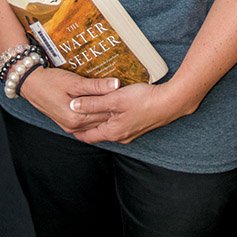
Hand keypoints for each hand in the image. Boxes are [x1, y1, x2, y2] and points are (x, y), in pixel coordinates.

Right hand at [19, 67, 122, 135]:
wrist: (30, 84)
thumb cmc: (50, 81)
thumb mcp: (74, 82)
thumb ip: (96, 86)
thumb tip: (116, 85)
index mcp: (77, 117)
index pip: (105, 114)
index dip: (118, 105)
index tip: (130, 95)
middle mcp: (74, 126)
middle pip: (101, 120)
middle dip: (114, 110)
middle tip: (128, 98)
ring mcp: (70, 126)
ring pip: (95, 123)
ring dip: (105, 114)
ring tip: (119, 102)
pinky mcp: (67, 123)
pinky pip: (87, 123)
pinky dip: (96, 117)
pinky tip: (102, 109)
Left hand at [67, 80, 183, 144]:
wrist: (170, 103)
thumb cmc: (142, 101)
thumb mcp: (114, 100)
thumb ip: (93, 103)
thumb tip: (73, 106)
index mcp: (113, 132)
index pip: (89, 136)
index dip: (77, 131)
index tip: (67, 125)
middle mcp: (121, 136)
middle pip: (99, 133)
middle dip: (87, 127)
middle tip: (75, 118)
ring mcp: (131, 132)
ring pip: (110, 128)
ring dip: (100, 122)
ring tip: (90, 113)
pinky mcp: (139, 125)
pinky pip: (119, 125)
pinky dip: (111, 119)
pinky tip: (112, 110)